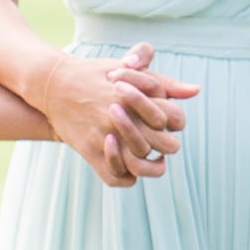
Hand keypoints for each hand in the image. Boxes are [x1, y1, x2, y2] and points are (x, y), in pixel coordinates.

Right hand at [35, 44, 196, 188]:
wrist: (53, 85)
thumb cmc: (95, 74)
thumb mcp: (129, 70)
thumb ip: (163, 82)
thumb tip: (195, 90)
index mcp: (135, 96)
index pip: (174, 117)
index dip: (176, 121)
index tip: (169, 121)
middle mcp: (122, 118)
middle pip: (166, 144)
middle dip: (168, 143)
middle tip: (162, 141)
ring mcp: (105, 137)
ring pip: (142, 164)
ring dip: (152, 165)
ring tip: (153, 158)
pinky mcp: (89, 152)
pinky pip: (117, 178)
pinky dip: (128, 177)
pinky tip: (131, 165)